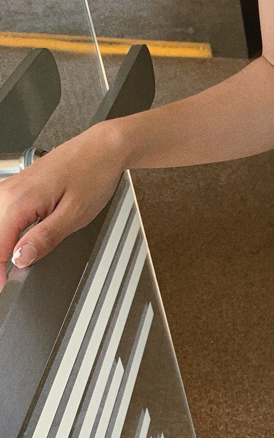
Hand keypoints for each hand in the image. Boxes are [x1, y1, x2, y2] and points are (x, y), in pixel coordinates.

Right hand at [0, 121, 125, 290]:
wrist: (101, 150)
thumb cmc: (92, 176)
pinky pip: (1, 215)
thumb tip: (20, 258)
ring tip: (7, 269)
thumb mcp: (73, 216)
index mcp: (19, 202)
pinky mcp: (16, 188)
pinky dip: (4, 233)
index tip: (3, 287)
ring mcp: (10, 188)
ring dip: (0, 248)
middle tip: (6, 281)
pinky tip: (14, 245)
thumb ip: (44, 238)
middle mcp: (8, 192)